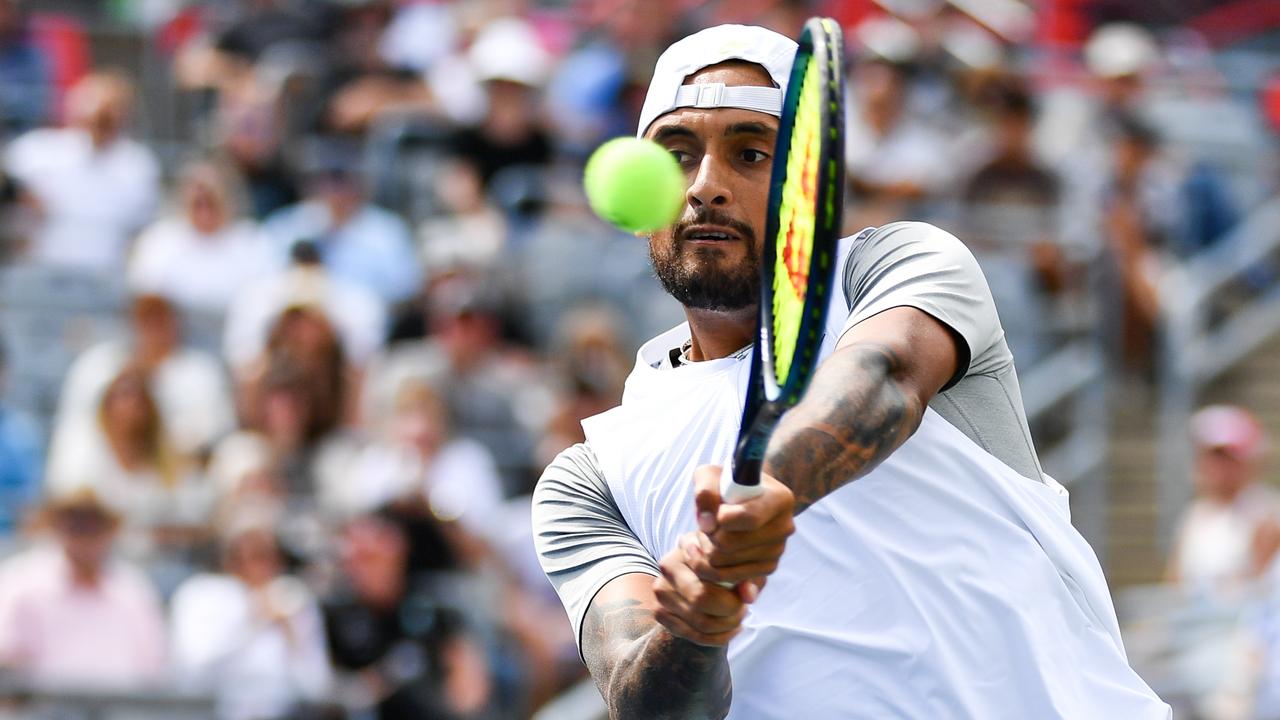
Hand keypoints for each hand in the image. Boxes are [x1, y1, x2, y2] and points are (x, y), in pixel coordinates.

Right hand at [653, 534, 750, 646]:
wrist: (702, 582)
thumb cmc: (729, 570)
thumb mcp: (744, 569)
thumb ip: (749, 579)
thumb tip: (749, 595)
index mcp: (690, 544)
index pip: (712, 572)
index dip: (734, 589)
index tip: (746, 594)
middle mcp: (668, 564)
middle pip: (700, 598)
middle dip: (730, 611)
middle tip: (744, 610)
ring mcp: (661, 589)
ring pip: (700, 622)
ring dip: (727, 626)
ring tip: (738, 618)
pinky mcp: (659, 612)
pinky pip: (693, 635)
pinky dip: (717, 638)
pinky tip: (729, 629)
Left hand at [690, 464, 794, 586]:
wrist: (748, 498)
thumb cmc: (729, 484)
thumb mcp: (712, 474)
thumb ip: (705, 491)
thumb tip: (707, 524)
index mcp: (780, 499)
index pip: (748, 518)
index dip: (722, 518)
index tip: (716, 511)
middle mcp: (784, 527)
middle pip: (731, 545)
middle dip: (708, 536)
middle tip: (706, 526)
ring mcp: (778, 550)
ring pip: (726, 565)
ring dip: (706, 552)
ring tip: (706, 535)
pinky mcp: (768, 568)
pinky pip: (730, 578)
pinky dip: (711, 568)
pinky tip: (709, 550)